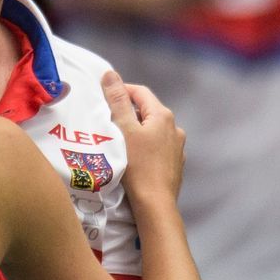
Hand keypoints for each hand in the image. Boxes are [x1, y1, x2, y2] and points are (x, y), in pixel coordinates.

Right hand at [103, 72, 184, 204]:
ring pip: (152, 131)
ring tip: (117, 141)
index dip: (120, 90)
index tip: (102, 97)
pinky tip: (132, 159)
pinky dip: (144, 147)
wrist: (155, 204)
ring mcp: (177, 147)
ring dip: (136, 131)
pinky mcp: (174, 164)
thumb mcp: (124, 130)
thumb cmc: (138, 166)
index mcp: (163, 116)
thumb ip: (117, 102)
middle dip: (126, 112)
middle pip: (146, 111)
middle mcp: (175, 128)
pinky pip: (156, 147)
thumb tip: (110, 74)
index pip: (140, 92)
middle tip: (105, 120)